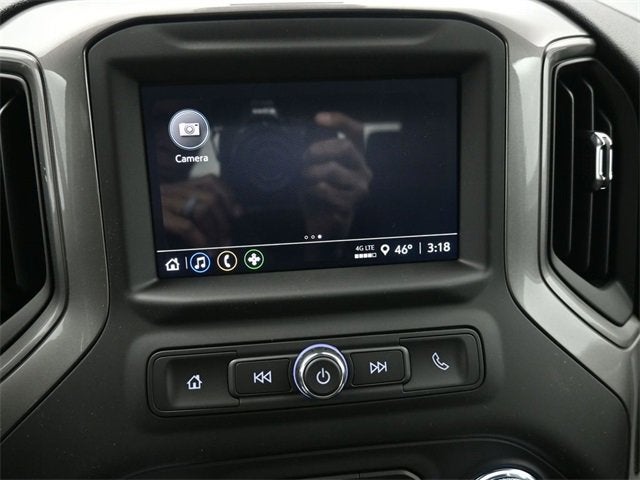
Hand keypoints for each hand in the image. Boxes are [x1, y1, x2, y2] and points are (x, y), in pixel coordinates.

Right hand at [160, 174, 240, 246]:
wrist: (130, 237)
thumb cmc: (158, 232)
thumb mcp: (179, 217)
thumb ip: (200, 215)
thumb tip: (229, 225)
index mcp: (178, 188)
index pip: (210, 181)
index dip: (228, 196)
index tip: (238, 213)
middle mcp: (171, 191)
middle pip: (210, 197)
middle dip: (224, 221)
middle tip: (227, 240)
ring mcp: (163, 203)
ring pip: (202, 210)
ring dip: (215, 232)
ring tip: (218, 247)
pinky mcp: (158, 218)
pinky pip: (187, 226)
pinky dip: (201, 241)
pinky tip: (206, 251)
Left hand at [301, 112, 371, 237]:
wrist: (322, 226)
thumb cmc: (319, 195)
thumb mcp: (315, 169)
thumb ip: (314, 154)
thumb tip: (298, 138)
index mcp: (356, 158)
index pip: (356, 131)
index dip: (339, 120)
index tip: (317, 118)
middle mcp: (363, 170)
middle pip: (346, 146)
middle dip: (319, 149)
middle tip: (303, 158)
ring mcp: (360, 188)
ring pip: (333, 168)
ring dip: (310, 172)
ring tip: (303, 180)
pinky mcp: (352, 204)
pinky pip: (326, 189)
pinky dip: (312, 190)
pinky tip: (310, 195)